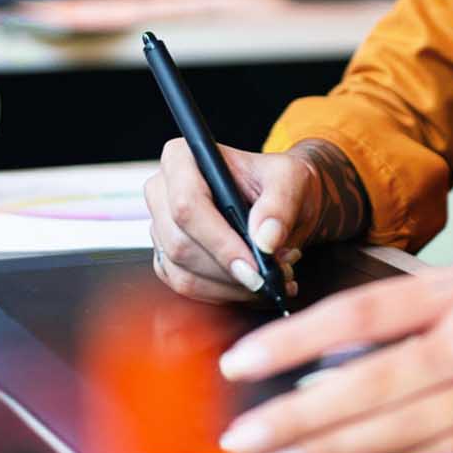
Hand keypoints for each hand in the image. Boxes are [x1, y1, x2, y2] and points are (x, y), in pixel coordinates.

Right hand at [143, 137, 369, 303]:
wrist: (280, 202)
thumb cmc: (281, 182)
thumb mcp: (292, 180)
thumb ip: (280, 204)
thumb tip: (264, 240)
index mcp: (182, 158)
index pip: (187, 204)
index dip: (219, 241)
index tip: (255, 267)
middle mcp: (162, 191)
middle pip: (180, 244)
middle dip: (230, 270)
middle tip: (273, 276)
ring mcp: (160, 227)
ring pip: (183, 272)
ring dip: (231, 287)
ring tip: (272, 279)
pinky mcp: (167, 258)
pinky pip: (187, 287)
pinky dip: (223, 294)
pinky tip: (253, 286)